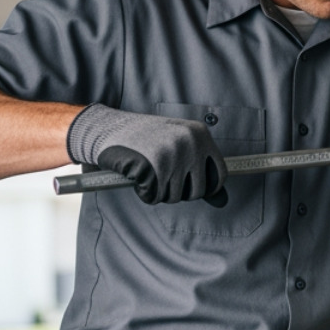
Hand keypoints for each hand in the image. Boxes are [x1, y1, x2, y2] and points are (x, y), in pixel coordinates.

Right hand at [67, 104, 227, 204]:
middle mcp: (189, 143)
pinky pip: (154, 196)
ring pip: (175, 196)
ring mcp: (171, 155)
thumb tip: (222, 201)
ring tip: (147, 171)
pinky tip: (136, 175)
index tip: (192, 188)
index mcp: (199, 134)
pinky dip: (144, 192)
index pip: (220, 175)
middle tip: (161, 177)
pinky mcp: (152, 168)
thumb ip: (199, 170)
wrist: (106, 128)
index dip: (206, 188)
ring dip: (159, 191)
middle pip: (198, 191)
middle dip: (179, 192)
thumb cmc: (142, 139)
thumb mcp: (176, 146)